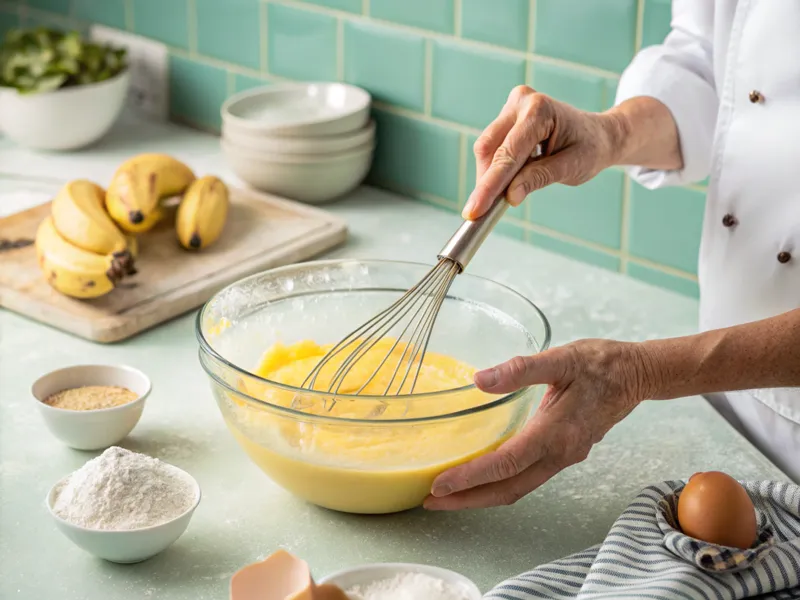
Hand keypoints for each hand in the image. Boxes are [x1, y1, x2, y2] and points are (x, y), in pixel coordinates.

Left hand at [424, 340, 656, 509]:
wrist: (637, 375)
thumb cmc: (601, 364)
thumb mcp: (561, 358)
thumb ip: (520, 369)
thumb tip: (478, 380)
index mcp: (555, 433)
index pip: (505, 464)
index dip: (470, 478)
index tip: (439, 485)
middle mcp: (559, 453)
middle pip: (508, 489)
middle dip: (468, 499)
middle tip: (431, 501)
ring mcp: (563, 457)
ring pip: (517, 488)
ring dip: (481, 496)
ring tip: (448, 496)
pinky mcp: (564, 454)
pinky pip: (526, 478)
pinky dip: (499, 484)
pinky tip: (481, 477)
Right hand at [463, 85, 623, 219]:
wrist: (598, 134)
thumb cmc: (590, 149)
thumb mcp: (571, 167)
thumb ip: (539, 178)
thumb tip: (510, 196)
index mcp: (541, 110)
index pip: (508, 154)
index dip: (490, 185)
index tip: (475, 210)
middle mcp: (521, 101)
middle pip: (489, 148)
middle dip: (485, 182)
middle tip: (480, 212)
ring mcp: (512, 107)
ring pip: (486, 149)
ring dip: (489, 176)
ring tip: (500, 197)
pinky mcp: (506, 117)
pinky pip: (491, 147)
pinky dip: (495, 169)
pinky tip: (506, 182)